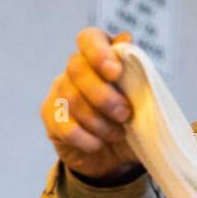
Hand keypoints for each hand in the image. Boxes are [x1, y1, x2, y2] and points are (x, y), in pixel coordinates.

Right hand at [40, 28, 140, 180]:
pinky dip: (86, 138)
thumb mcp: (144, 102)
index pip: (89, 39)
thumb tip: (126, 38)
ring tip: (117, 134)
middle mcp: (77, 69)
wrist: (116, 159)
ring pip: (72, 99)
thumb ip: (137, 72)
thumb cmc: (133, 124)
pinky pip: (64, 125)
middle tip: (125, 115)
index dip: (99, 52)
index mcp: (101, 57)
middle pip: (77, 69)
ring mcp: (60, 91)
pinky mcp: (52, 116)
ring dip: (99, 122)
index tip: (115, 72)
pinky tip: (98, 144)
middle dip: (104, 96)